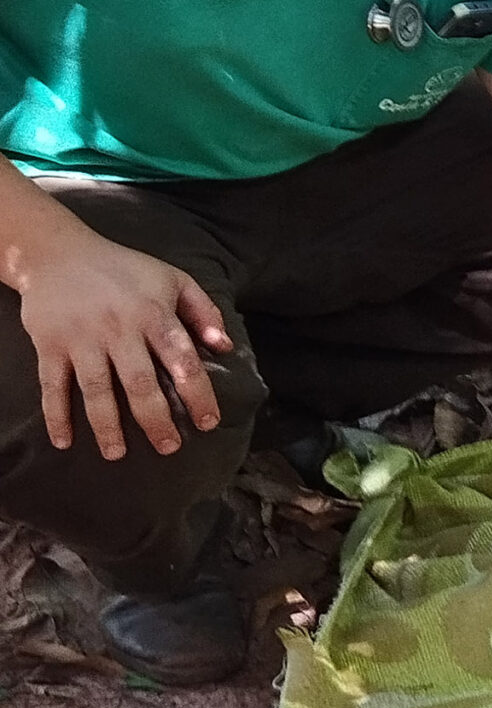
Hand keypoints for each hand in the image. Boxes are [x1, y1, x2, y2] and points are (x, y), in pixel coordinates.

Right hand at [16, 232, 232, 460]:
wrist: (57, 253)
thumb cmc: (124, 270)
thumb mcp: (173, 279)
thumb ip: (204, 312)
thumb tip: (226, 348)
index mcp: (154, 314)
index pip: (182, 360)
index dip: (197, 394)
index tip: (208, 423)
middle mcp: (118, 329)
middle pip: (139, 383)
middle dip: (155, 419)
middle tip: (168, 448)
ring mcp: (81, 339)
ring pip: (95, 390)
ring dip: (106, 426)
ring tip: (117, 454)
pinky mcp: (49, 345)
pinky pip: (52, 386)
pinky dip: (55, 415)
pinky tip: (64, 442)